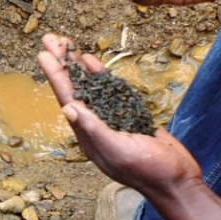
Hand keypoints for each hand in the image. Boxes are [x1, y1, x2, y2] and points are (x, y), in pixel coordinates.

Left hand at [38, 34, 201, 197]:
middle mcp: (94, 123)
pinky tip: (90, 61)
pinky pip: (108, 90)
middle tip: (49, 38)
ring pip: (89, 86)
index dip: (55, 74)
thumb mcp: (118, 150)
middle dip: (61, 63)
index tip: (43, 54)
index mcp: (87, 133)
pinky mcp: (127, 114)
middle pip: (73, 87)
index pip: (66, 98)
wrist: (177, 180)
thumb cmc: (148, 170)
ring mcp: (110, 117)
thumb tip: (69, 109)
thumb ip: (94, 130)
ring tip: (65, 44)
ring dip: (76, 66)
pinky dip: (99, 75)